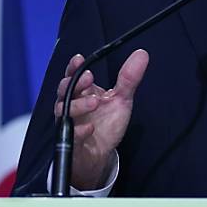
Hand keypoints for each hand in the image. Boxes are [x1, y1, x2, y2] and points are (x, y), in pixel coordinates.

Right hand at [54, 49, 149, 189]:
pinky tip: (90, 128)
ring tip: (95, 102)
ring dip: (78, 105)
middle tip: (89, 78)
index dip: (74, 67)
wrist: (101, 153)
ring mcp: (70, 122)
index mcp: (82, 92)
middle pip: (65, 90)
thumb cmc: (106, 123)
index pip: (74, 76)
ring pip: (64, 110)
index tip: (79, 59)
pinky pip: (70, 135)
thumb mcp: (121, 99)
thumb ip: (128, 78)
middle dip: (74, 83)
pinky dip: (78, 130)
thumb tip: (142, 54)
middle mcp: (72, 105)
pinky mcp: (72, 141)